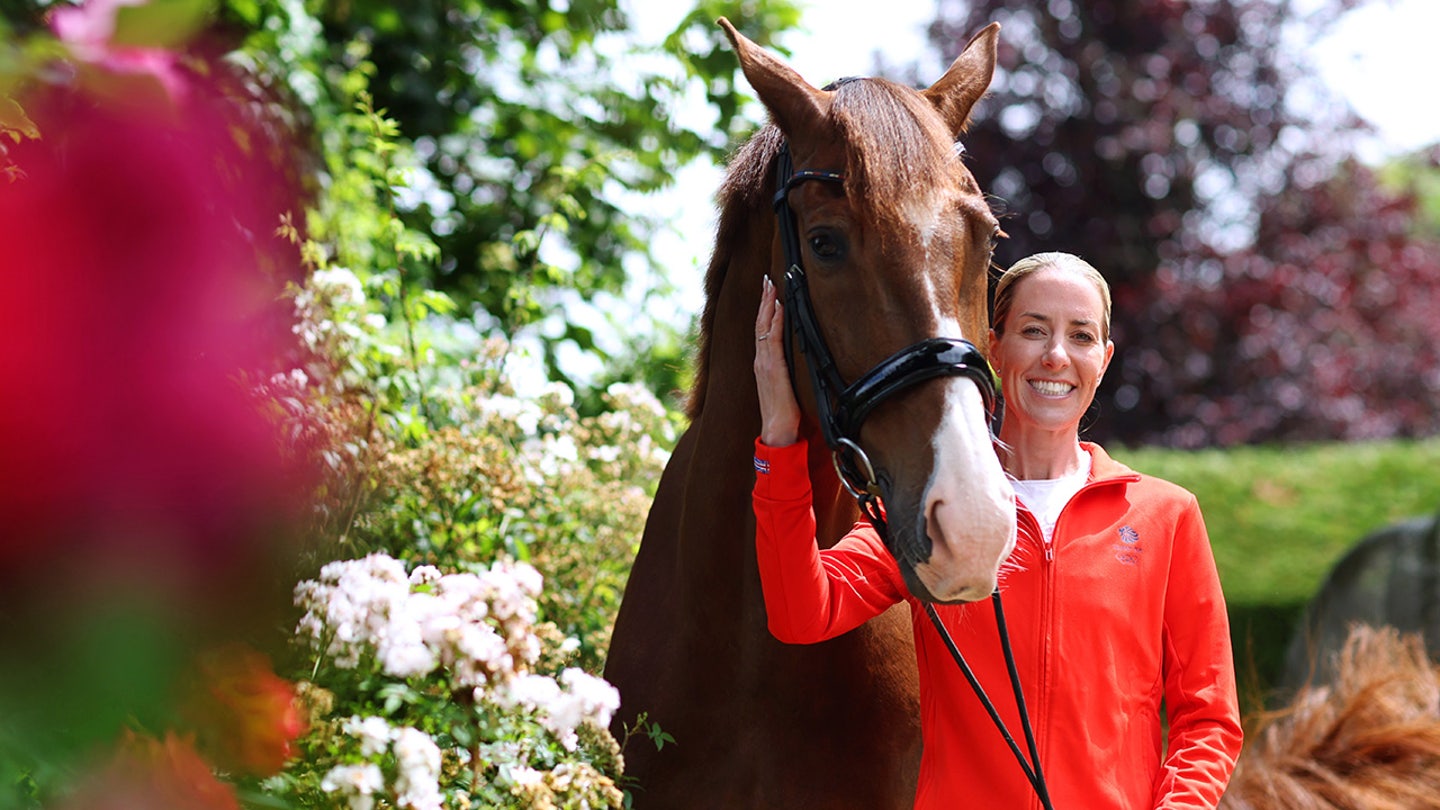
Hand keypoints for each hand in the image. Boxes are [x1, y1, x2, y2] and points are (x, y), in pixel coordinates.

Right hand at [754, 275, 799, 446]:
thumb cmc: (785, 411)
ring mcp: (765, 363)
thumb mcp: (787, 385)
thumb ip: (789, 369)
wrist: (778, 430)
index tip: (769, 291)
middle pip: (760, 323)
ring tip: (770, 286)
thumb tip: (802, 356)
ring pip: (764, 327)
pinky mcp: (773, 368)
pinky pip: (772, 340)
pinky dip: (773, 322)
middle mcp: (761, 360)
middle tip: (767, 279)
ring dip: (767, 305)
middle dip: (764, 300)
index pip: (763, 330)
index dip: (765, 309)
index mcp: (765, 363)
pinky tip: (777, 308)